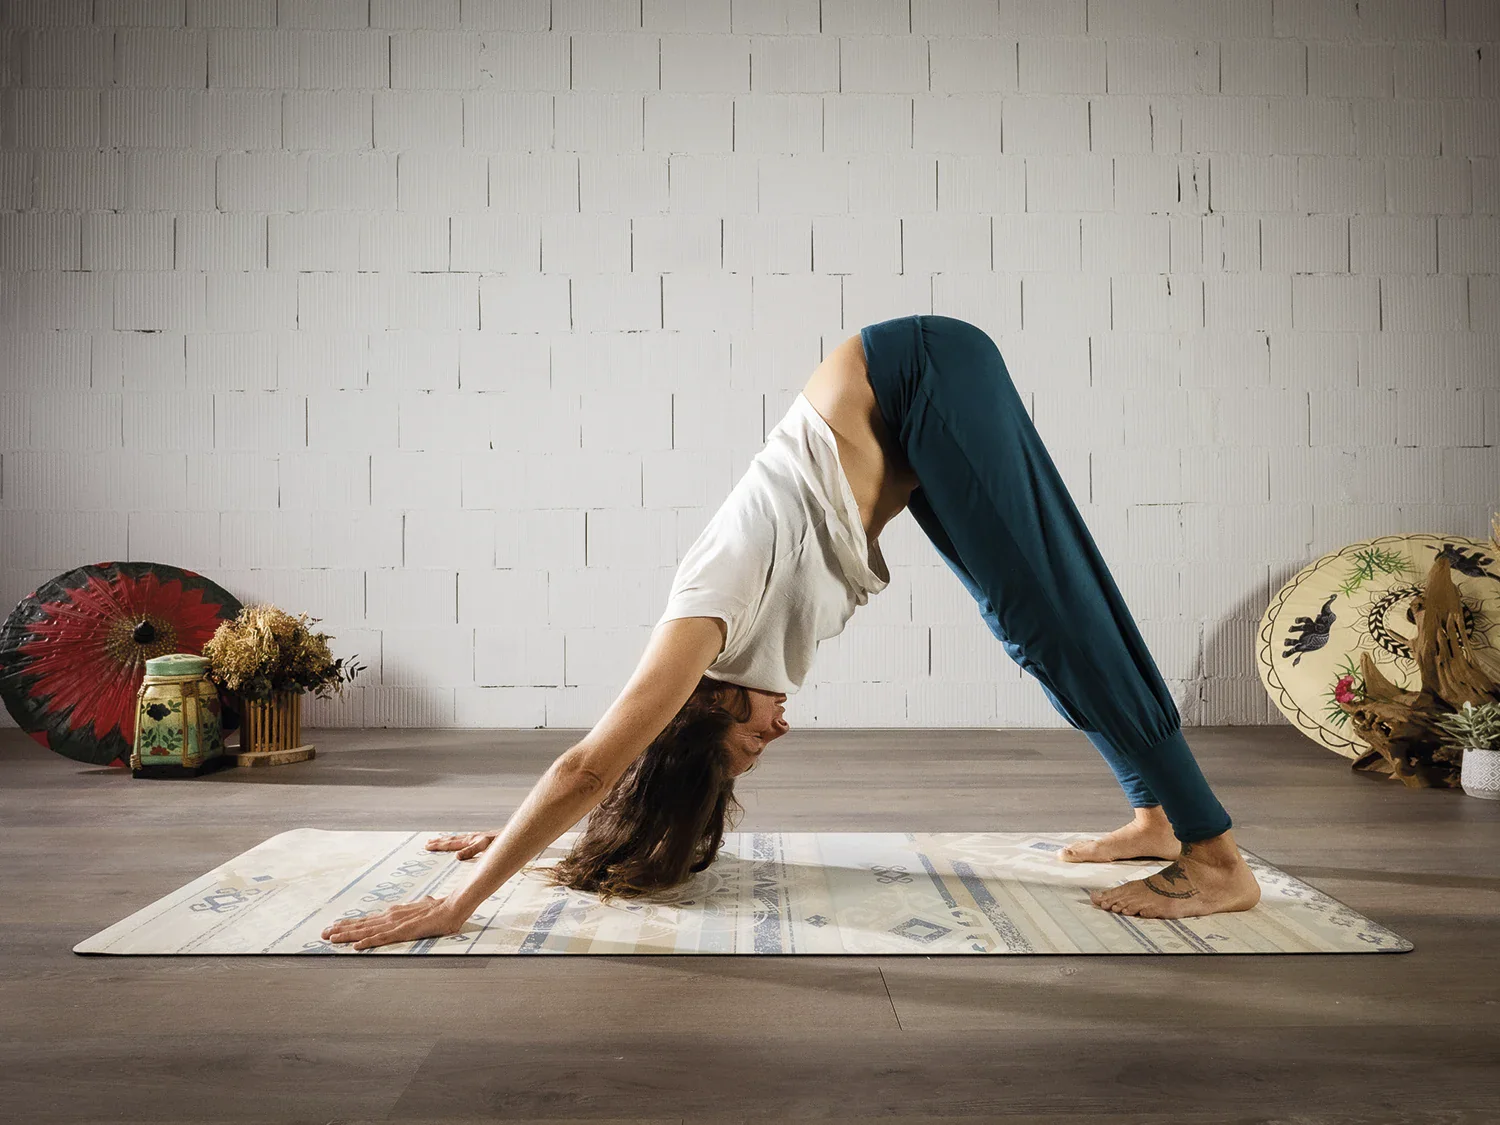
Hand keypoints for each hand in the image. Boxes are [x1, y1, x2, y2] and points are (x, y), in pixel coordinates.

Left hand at [321, 895, 461, 951]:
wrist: (453, 907)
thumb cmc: (440, 909)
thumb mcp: (425, 907)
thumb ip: (420, 907)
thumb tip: (426, 901)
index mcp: (394, 913)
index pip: (368, 920)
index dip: (351, 923)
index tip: (335, 926)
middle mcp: (391, 916)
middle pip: (362, 924)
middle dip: (342, 929)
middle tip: (323, 933)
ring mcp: (396, 924)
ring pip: (367, 931)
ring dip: (348, 935)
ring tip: (332, 939)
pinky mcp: (404, 932)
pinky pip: (382, 939)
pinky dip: (368, 942)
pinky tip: (356, 946)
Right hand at [426, 831, 497, 859]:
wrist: (517, 833)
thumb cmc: (503, 841)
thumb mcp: (486, 846)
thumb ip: (472, 850)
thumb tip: (456, 856)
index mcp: (471, 840)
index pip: (451, 843)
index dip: (439, 845)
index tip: (427, 846)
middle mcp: (473, 837)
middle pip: (453, 839)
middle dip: (440, 842)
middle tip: (427, 843)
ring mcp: (479, 837)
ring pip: (459, 839)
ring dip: (449, 841)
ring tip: (439, 840)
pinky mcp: (485, 839)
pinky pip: (468, 840)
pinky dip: (461, 842)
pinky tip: (462, 843)